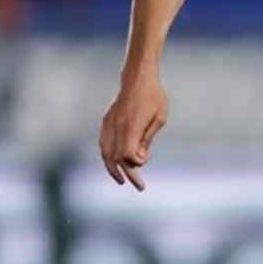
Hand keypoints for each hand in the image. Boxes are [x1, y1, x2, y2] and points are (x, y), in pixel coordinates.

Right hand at [99, 74, 168, 191]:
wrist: (138, 77)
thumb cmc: (153, 96)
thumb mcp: (159, 118)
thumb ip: (147, 138)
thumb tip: (139, 157)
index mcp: (130, 127)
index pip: (127, 155)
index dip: (136, 162)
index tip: (145, 158)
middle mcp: (117, 127)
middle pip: (116, 158)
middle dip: (128, 174)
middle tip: (140, 187)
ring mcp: (109, 123)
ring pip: (105, 152)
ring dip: (112, 168)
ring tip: (121, 180)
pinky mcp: (106, 120)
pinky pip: (103, 142)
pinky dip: (107, 155)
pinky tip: (112, 162)